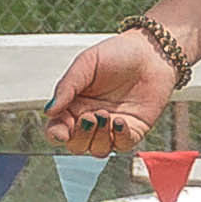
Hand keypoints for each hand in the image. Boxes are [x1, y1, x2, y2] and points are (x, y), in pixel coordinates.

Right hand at [44, 33, 173, 155]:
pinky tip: (120, 121)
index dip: (56, 135)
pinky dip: (119, 137)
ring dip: (100, 138)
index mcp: (74, 105)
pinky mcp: (133, 130)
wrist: (151, 51)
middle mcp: (91, 119)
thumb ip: (67, 87)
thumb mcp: (86, 63)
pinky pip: (122, 145)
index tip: (62, 132)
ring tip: (106, 115)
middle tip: (90, 116)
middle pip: (76, 145)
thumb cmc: (117, 53)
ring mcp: (112, 127)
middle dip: (81, 136)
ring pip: (98, 150)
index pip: (58, 129)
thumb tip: (49, 111)